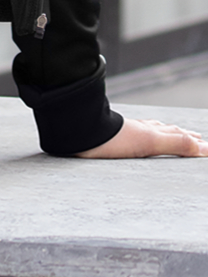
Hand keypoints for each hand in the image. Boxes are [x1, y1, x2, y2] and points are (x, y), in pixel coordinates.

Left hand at [77, 116, 207, 158]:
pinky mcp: (111, 138)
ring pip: (150, 130)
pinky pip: (134, 136)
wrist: (80, 132)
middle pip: (165, 131)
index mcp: (150, 131)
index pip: (176, 135)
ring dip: (164, 133)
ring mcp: (126, 132)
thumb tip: (203, 147)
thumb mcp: (149, 142)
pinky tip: (135, 137)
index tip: (203, 143)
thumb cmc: (112, 138)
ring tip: (170, 132)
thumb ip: (176, 144)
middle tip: (194, 137)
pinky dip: (144, 135)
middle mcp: (140, 129)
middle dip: (181, 135)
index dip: (191, 140)